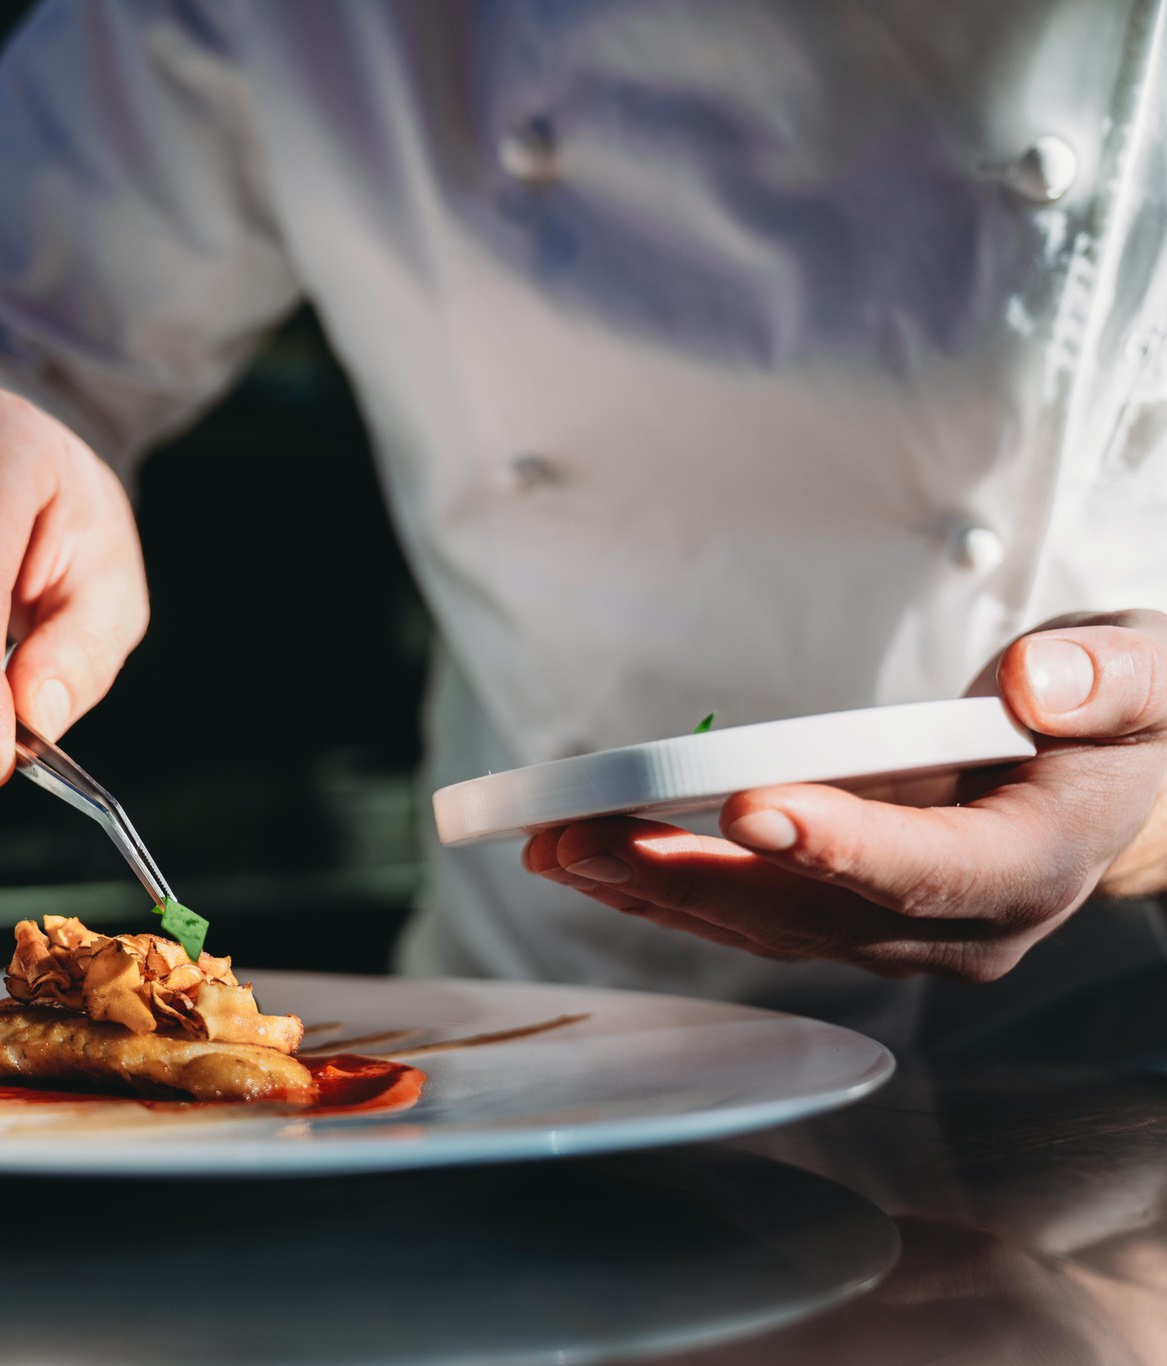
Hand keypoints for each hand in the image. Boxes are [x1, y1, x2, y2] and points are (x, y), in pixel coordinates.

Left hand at [523, 610, 1166, 980]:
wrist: (1119, 781)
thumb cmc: (1118, 719)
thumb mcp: (1141, 676)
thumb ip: (1104, 681)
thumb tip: (1040, 683)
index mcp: (1033, 865)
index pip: (929, 868)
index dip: (836, 846)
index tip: (747, 807)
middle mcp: (960, 925)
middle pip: (810, 914)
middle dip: (687, 876)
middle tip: (581, 836)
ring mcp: (898, 934)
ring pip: (761, 925)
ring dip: (650, 887)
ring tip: (551, 842)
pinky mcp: (850, 919)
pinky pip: (748, 914)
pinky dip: (665, 886)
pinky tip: (589, 855)